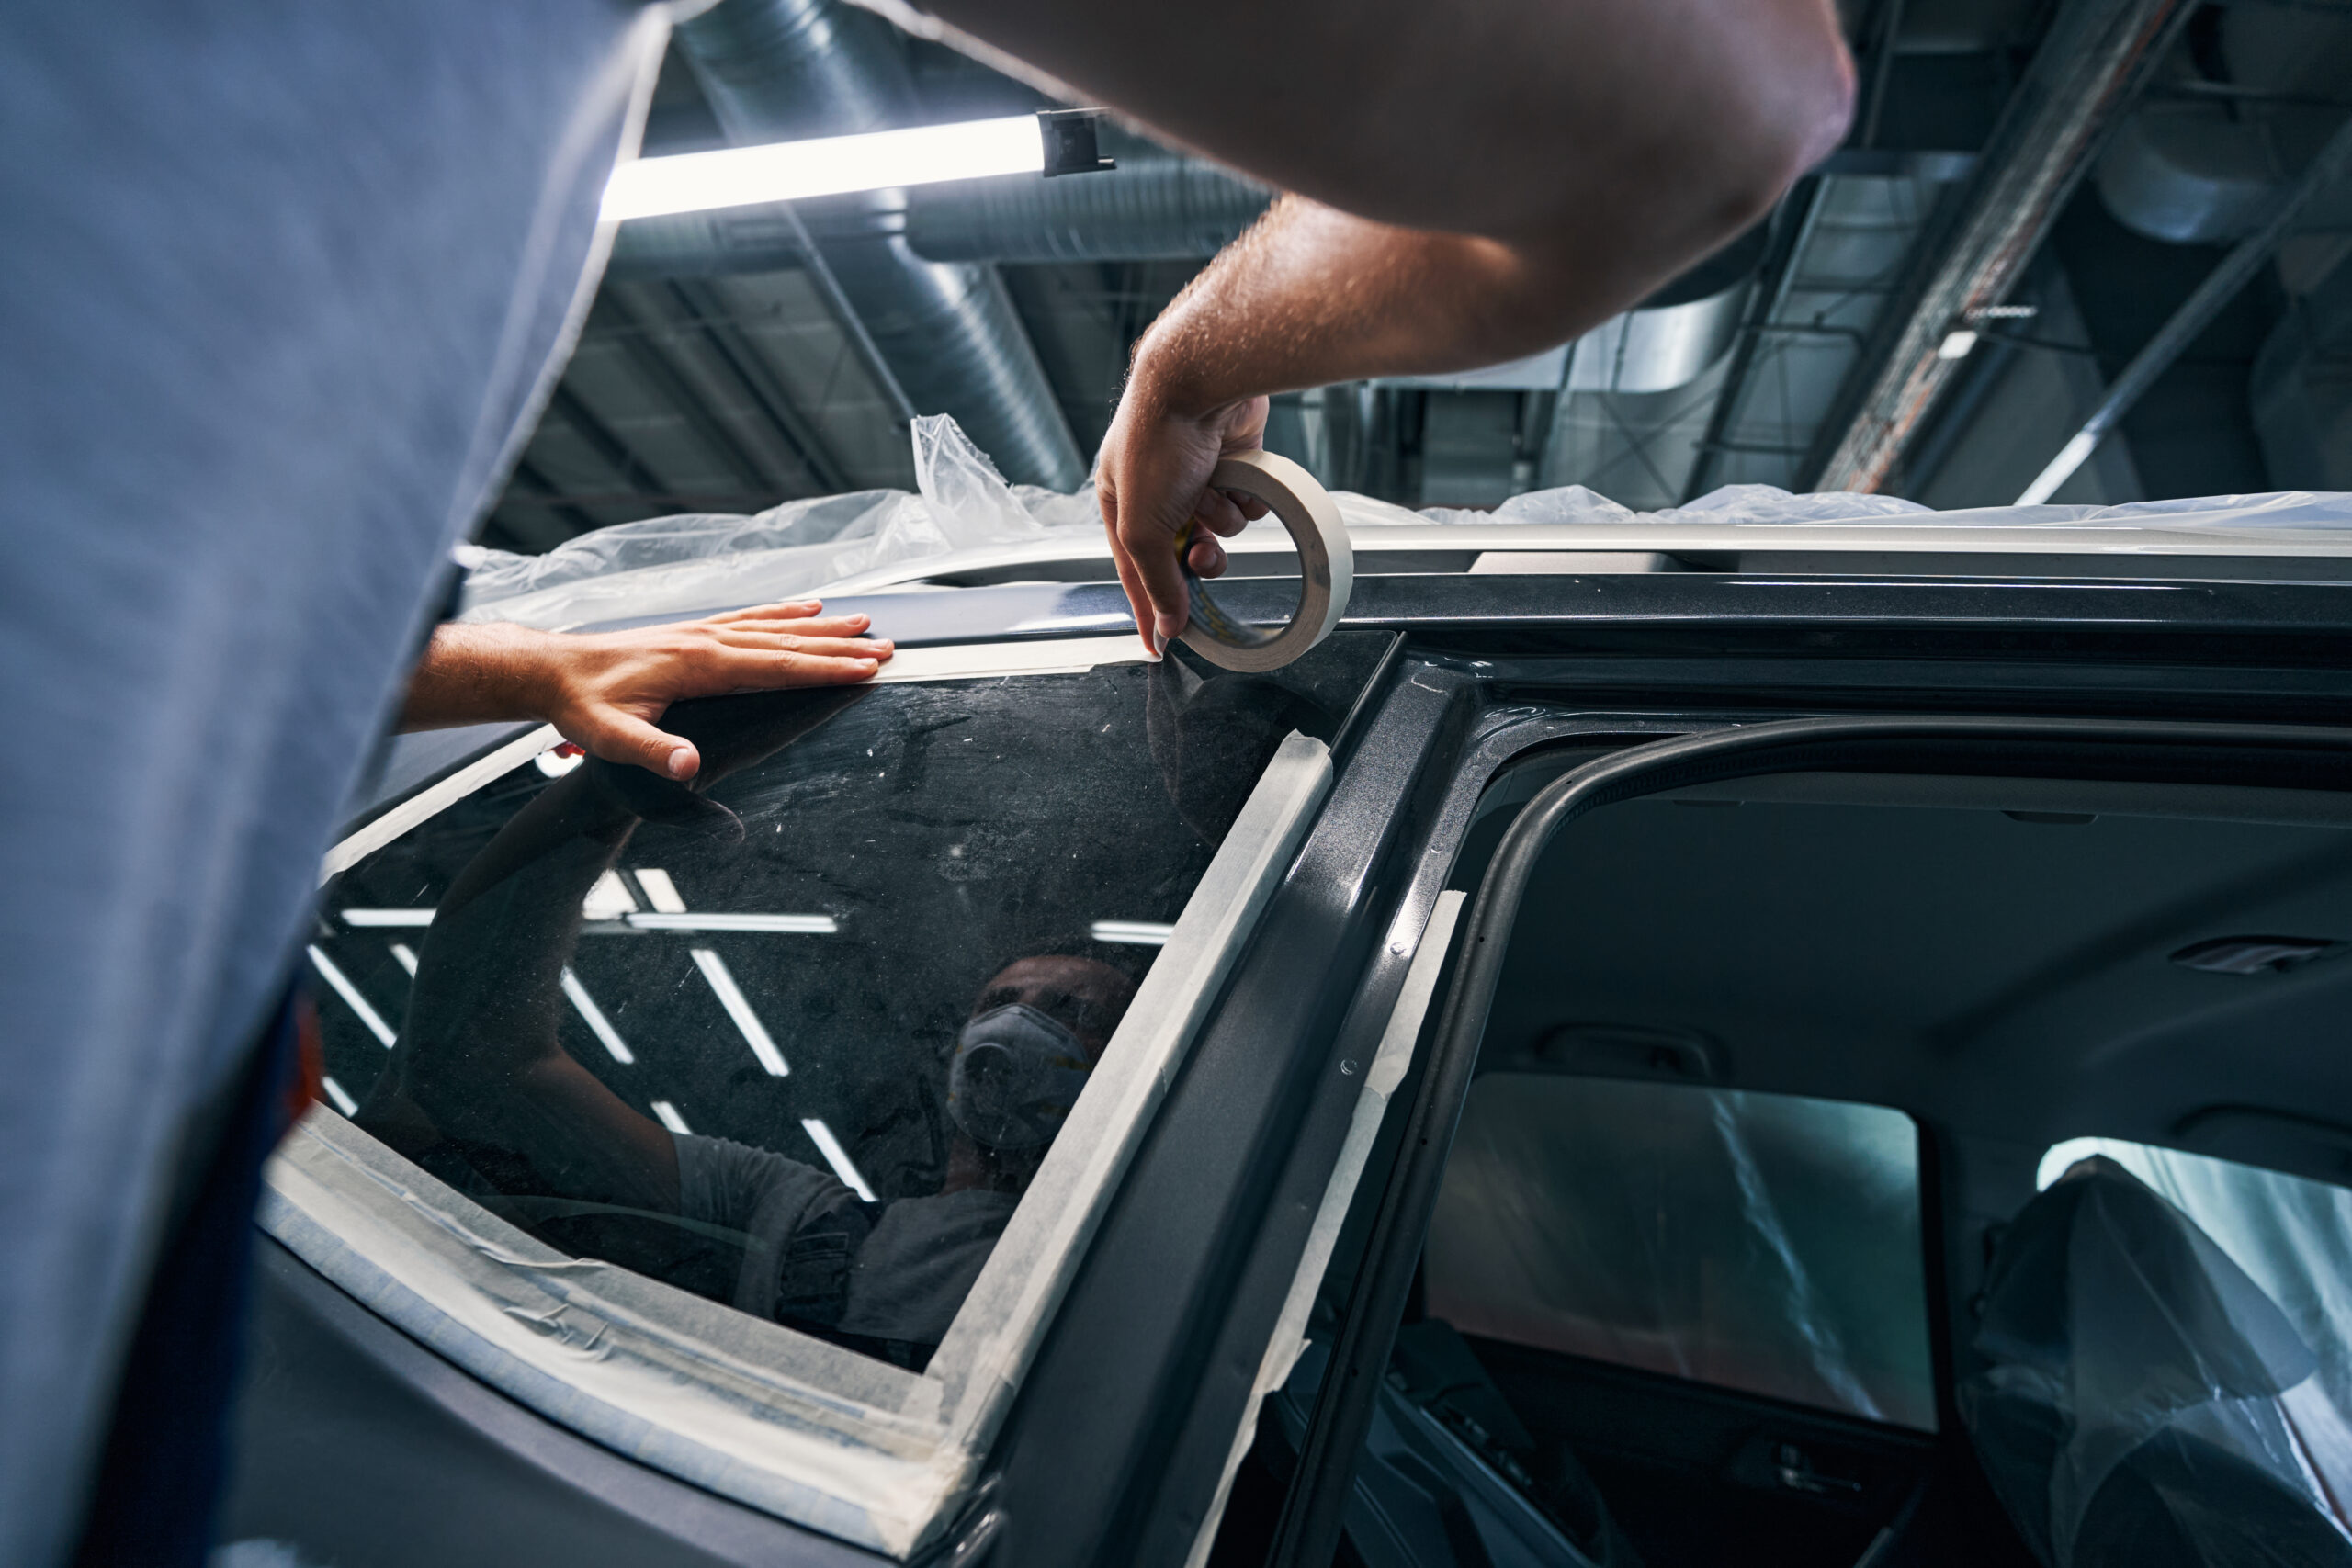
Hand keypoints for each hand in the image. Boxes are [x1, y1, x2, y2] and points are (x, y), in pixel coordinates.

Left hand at [399, 601, 891, 778]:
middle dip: (839, 646)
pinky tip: (804, 608)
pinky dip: (784, 613)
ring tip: (861, 622)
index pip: (778, 667)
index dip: (825, 669)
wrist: (552, 669)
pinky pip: (751, 618)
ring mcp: (702, 632)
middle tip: (884, 647)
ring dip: (821, 627)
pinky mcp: (694, 633)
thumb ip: (652, 752)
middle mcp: (708, 640)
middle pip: (788, 642)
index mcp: (700, 664)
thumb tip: (690, 766)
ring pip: (775, 626)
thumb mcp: (611, 737)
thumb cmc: (582, 705)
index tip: (865, 669)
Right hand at [1098, 374, 1270, 653]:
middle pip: (1184, 556)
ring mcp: (1198, 477)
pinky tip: (1237, 475)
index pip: (1133, 573)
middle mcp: (1158, 491)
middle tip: (1205, 554)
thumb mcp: (1141, 525)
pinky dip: (1245, 497)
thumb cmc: (1156, 441)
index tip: (1159, 648)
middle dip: (1198, 559)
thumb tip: (1168, 625)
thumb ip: (1155, 579)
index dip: (1148, 610)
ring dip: (1221, 520)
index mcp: (1119, 502)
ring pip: (1221, 531)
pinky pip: (1247, 506)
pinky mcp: (1235, 464)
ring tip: (1214, 492)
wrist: (1202, 381)